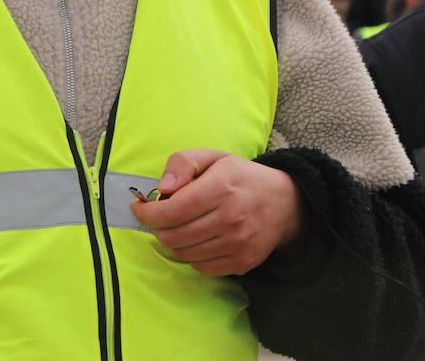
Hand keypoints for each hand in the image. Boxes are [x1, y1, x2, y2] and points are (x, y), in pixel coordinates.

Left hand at [129, 148, 305, 275]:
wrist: (285, 203)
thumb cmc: (239, 176)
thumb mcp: (212, 157)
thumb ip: (182, 163)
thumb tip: (162, 188)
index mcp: (220, 188)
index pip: (171, 211)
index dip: (147, 213)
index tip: (139, 207)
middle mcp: (231, 219)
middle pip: (173, 236)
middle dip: (157, 227)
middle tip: (160, 217)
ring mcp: (238, 244)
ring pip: (184, 254)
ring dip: (173, 242)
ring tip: (180, 226)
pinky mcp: (243, 262)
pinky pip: (201, 267)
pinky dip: (192, 255)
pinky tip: (198, 239)